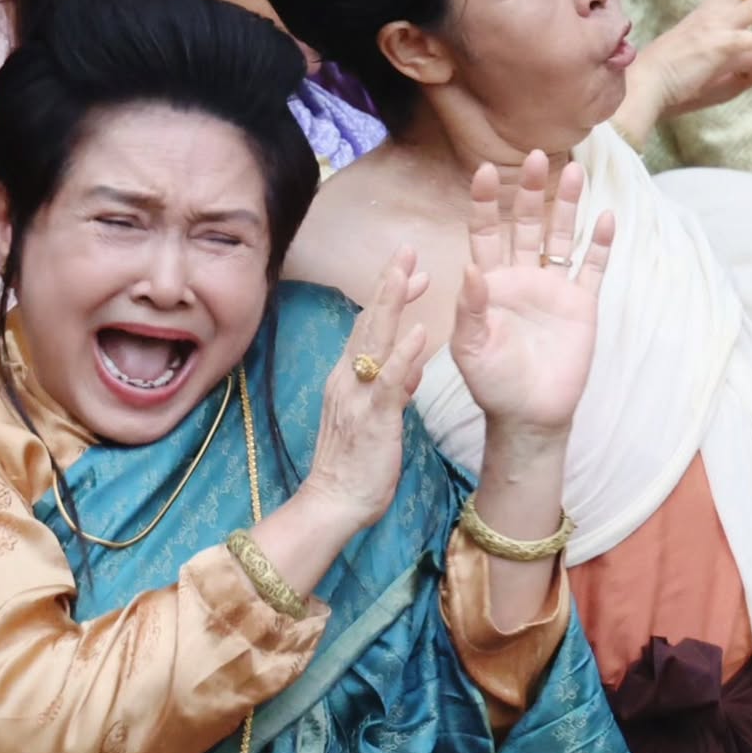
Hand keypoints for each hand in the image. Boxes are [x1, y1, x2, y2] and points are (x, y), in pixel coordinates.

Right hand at [303, 248, 428, 534]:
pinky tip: (419, 331)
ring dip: (393, 303)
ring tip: (411, 271)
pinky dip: (403, 355)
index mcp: (347, 378)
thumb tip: (409, 370)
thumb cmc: (354, 465)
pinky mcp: (372, 419)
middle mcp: (348, 379)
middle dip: (389, 283)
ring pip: (375, 341)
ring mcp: (358, 396)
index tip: (412, 272)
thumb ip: (391, 390)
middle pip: (370, 321)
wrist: (332, 503)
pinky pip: (388, 382)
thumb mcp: (376, 419)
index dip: (389, 296)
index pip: (369, 327)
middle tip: (407, 249)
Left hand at [450, 150, 612, 443]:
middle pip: (525, 223)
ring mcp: (553, 288)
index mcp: (490, 283)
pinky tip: (606, 216)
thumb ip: (470, 309)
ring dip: (566, 205)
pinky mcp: (581, 304)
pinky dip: (600, 244)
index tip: (482, 171)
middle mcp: (522, 277)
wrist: (530, 415)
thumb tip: (470, 268)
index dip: (483, 203)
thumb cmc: (493, 383)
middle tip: (535, 156)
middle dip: (529, 190)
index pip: (484, 233)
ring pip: (559, 236)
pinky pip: (592, 268)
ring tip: (573, 169)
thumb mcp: (471, 348)